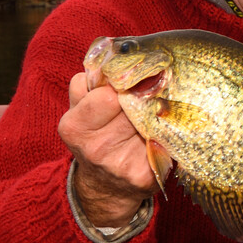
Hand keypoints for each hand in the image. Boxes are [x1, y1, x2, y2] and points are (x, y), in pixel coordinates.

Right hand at [58, 72, 159, 227]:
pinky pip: (167, 140)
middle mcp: (97, 148)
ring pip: (153, 119)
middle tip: (146, 98)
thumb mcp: (80, 108)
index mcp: (75, 127)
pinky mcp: (147, 175)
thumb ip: (90, 82)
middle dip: (142, 98)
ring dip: (156, 113)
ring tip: (150, 117)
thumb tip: (115, 56)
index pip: (107, 94)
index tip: (131, 83)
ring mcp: (122, 164)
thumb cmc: (96, 135)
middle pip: (134, 106)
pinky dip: (167, 134)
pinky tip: (159, 136)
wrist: (107, 186)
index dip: (122, 85)